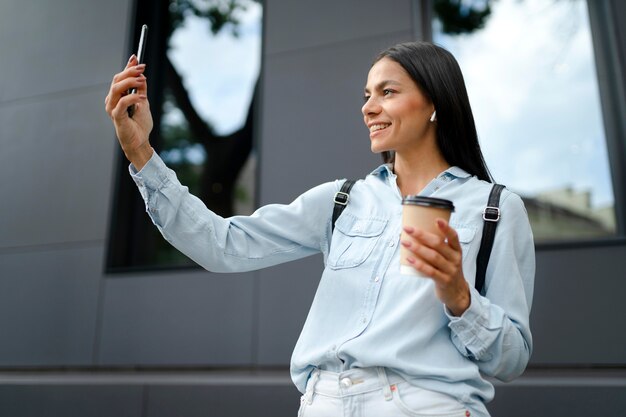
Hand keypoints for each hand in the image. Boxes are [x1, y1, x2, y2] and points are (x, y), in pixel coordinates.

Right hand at [105, 54, 153, 168]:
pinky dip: (133, 98)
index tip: (136, 57)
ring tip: (142, 80)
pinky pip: (122, 102)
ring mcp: (112, 108)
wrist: (140, 141)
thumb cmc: (140, 124)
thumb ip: (141, 89)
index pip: (120, 78)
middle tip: (142, 68)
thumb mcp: (143, 102)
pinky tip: (143, 98)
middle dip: (130, 71)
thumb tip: (141, 74)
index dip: (127, 67)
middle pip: (117, 80)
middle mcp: (112, 100)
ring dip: (130, 81)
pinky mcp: (116, 116)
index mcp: (117, 96)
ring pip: (117, 88)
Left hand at [401, 219, 469, 315]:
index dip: (446, 228)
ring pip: (433, 257)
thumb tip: (416, 233)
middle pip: (438, 244)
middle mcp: (455, 259)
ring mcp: (450, 270)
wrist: (457, 292)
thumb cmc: (448, 270)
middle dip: (421, 235)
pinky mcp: (443, 280)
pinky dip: (419, 264)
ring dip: (417, 248)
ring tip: (405, 242)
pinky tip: (409, 258)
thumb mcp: (449, 257)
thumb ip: (439, 247)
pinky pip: (430, 271)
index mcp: (457, 250)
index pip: (453, 237)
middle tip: (408, 229)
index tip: (436, 219)